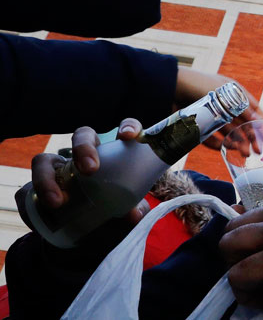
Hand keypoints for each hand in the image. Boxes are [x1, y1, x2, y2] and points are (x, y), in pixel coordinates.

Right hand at [29, 119, 149, 222]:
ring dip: (47, 179)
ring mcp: (56, 171)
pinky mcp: (34, 191)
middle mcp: (83, 157)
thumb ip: (133, 210)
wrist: (81, 238)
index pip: (122, 129)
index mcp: (112, 155)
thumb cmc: (108, 215)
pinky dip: (32, 200)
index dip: (127, 126)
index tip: (127, 136)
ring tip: (59, 202)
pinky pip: (25, 190)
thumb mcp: (124, 213)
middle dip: (83, 148)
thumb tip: (134, 214)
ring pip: (43, 160)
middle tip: (90, 169)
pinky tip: (43, 211)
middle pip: (82, 136)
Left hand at [173, 66, 262, 149]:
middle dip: (250, 138)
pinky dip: (219, 143)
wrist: (169, 88)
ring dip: (237, 143)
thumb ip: (243, 108)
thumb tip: (259, 120)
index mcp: (234, 94)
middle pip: (242, 124)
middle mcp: (225, 105)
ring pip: (228, 132)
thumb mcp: (225, 94)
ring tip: (243, 154)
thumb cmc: (199, 84)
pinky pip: (211, 137)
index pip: (253, 111)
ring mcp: (212, 115)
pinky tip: (226, 149)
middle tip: (256, 152)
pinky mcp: (198, 125)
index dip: (261, 125)